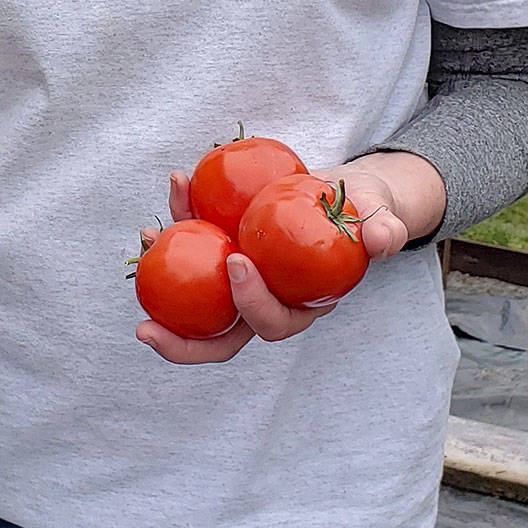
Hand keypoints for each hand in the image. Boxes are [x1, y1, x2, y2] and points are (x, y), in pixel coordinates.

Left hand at [134, 154, 440, 362]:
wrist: (347, 195)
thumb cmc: (364, 211)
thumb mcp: (380, 216)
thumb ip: (383, 230)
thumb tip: (381, 239)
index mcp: (301, 307)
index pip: (272, 323)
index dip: (251, 304)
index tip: (236, 262)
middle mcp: (264, 302)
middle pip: (220, 338)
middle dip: (181, 343)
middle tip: (147, 328)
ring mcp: (238, 280)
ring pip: (195, 296)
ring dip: (163, 274)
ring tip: (144, 238)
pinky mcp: (224, 249)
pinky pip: (195, 243)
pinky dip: (181, 216)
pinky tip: (177, 184)